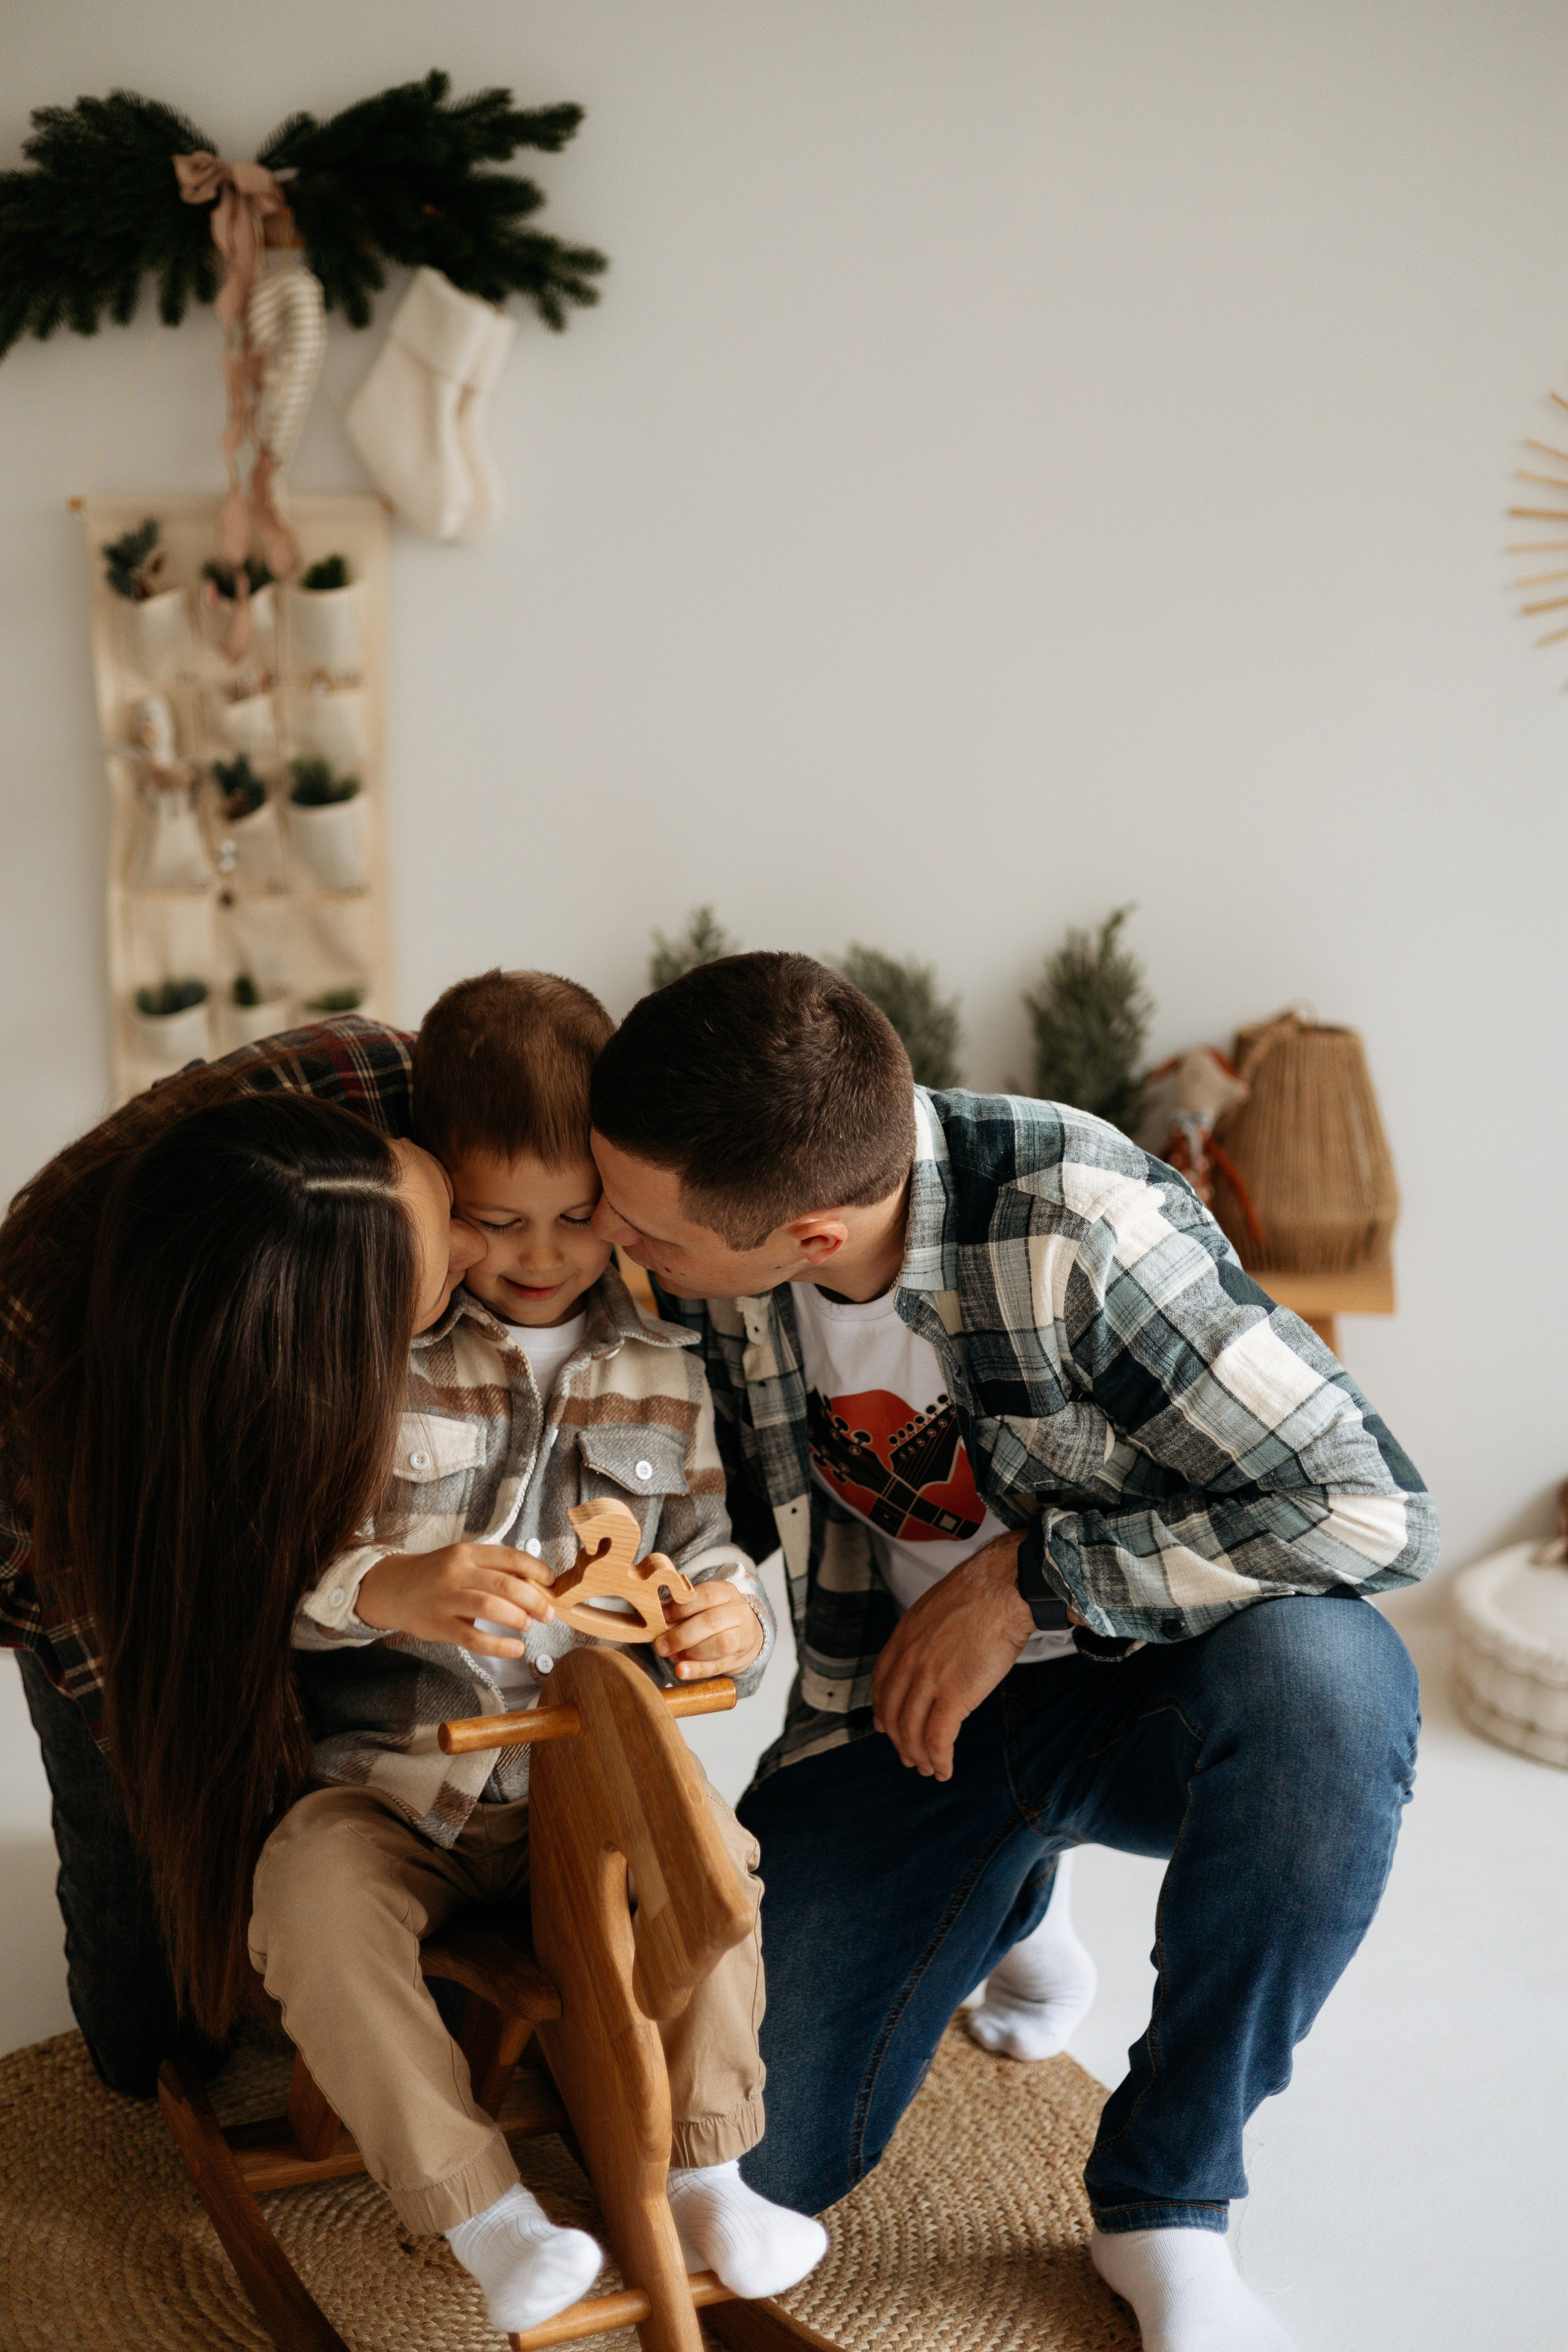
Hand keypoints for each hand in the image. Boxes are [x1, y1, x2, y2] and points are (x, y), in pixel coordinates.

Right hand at [355, 1544, 555, 1657]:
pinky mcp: (438, 1626)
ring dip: (517, 1618)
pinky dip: (499, 1645)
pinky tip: (516, 1649)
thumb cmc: (436, 1575)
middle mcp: (456, 1572)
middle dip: (533, 1599)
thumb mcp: (462, 1561)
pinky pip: (473, 1637)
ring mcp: (445, 1599)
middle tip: (548, 1613)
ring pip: (489, 1608)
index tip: (552, 1582)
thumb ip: (492, 1570)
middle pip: (504, 1584)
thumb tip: (535, 1585)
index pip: (510, 1557)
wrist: (392, 1588)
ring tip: (529, 1625)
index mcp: (467, 1552)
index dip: (536, 1569)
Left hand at [654, 1579, 765, 1679]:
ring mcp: (743, 1636)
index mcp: (726, 1592)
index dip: (681, 1607)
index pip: (705, 1596)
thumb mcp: (704, 1604)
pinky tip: (682, 1670)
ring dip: (690, 1652)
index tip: (661, 1617)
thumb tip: (656, 1615)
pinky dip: (697, 1669)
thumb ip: (682, 1608)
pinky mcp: (739, 1659)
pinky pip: (718, 1666)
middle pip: (711, 1622)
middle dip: (682, 1635)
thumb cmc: (716, 1616)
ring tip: (672, 1656)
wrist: (747, 1634)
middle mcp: (738, 1612)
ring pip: (719, 1644)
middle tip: (660, 1645)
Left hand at [871, 1529, 1034, 1781]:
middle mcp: (908, 1661)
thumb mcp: (936, 1609)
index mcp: (903, 1638)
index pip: (881, 1684)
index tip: (886, 1726)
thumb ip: (926, 1635)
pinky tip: (944, 1770)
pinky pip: (937, 1740)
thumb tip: (933, 1651)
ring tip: (928, 1769)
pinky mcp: (954, 1696)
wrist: (1003, 1590)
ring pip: (912, 1732)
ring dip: (918, 1757)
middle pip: (893, 1713)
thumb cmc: (981, 1595)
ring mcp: (928, 1679)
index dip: (882, 1711)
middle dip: (900, 1741)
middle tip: (909, 1757)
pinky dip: (939, 1760)